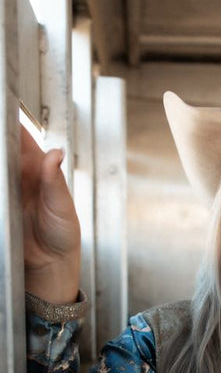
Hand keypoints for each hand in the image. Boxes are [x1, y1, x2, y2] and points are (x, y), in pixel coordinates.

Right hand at [20, 124, 80, 302]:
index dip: (6, 119)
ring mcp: (3, 187)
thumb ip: (56, 182)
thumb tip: (55, 155)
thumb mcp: (62, 208)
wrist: (50, 263)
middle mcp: (17, 172)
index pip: (17, 133)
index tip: (0, 109)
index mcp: (37, 166)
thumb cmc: (63, 234)